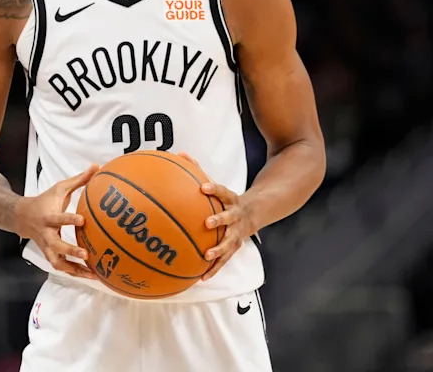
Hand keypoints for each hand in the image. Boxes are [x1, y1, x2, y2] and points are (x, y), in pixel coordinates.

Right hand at [15, 164, 99, 278]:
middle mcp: (46, 235)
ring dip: (74, 270)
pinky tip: (91, 276)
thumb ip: (79, 180)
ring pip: (58, 263)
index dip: (68, 220)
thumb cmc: (45, 201)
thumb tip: (97, 166)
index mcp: (48, 217)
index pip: (58, 219)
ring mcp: (47, 247)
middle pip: (56, 247)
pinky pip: (62, 267)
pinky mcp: (50, 255)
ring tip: (92, 275)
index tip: (82, 220)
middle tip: (86, 254)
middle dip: (70, 251)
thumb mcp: (59, 188)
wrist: (22, 217)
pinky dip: (75, 273)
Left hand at [179, 153, 253, 280]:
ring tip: (206, 256)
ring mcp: (237, 233)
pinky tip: (201, 278)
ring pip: (229, 242)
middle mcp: (236, 216)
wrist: (253, 213)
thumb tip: (179, 153)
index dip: (214, 189)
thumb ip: (198, 169)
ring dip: (218, 249)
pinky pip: (224, 260)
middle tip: (207, 223)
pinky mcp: (235, 247)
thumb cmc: (226, 198)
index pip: (222, 192)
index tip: (202, 187)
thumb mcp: (216, 185)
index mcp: (230, 199)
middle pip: (229, 217)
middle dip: (219, 220)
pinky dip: (214, 269)